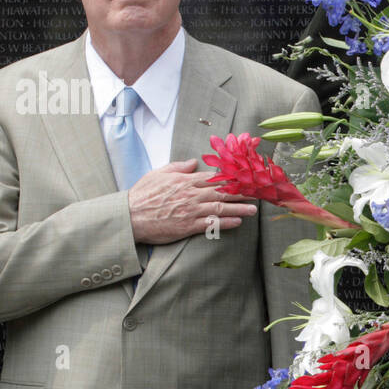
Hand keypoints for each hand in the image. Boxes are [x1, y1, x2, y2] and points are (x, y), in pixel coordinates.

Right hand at [128, 161, 256, 243]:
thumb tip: (193, 162)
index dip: (232, 178)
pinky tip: (238, 222)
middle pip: (223, 192)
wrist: (130, 216)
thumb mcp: (159, 173)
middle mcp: (192, 195)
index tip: (245, 178)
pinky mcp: (188, 226)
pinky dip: (226, 223)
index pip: (214, 178)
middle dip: (242, 193)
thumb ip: (178, 167)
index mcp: (186, 181)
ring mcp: (191, 211)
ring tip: (254, 210)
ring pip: (221, 208)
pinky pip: (211, 224)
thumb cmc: (143, 195)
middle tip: (257, 194)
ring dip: (239, 208)